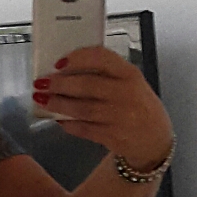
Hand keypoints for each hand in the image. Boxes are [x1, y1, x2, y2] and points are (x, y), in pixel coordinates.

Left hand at [32, 45, 173, 167]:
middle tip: (41, 83)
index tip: (58, 62)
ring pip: (82, 109)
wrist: (155, 138)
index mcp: (129, 74)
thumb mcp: (129, 82)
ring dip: (58, 104)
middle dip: (59, 84)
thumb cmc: (137, 105)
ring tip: (42, 100)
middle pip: (87, 85)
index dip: (77, 58)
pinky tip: (58, 118)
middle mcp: (126, 94)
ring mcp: (120, 117)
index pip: (101, 58)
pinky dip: (68, 123)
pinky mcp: (113, 136)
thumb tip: (64, 70)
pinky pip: (84, 128)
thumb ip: (104, 74)